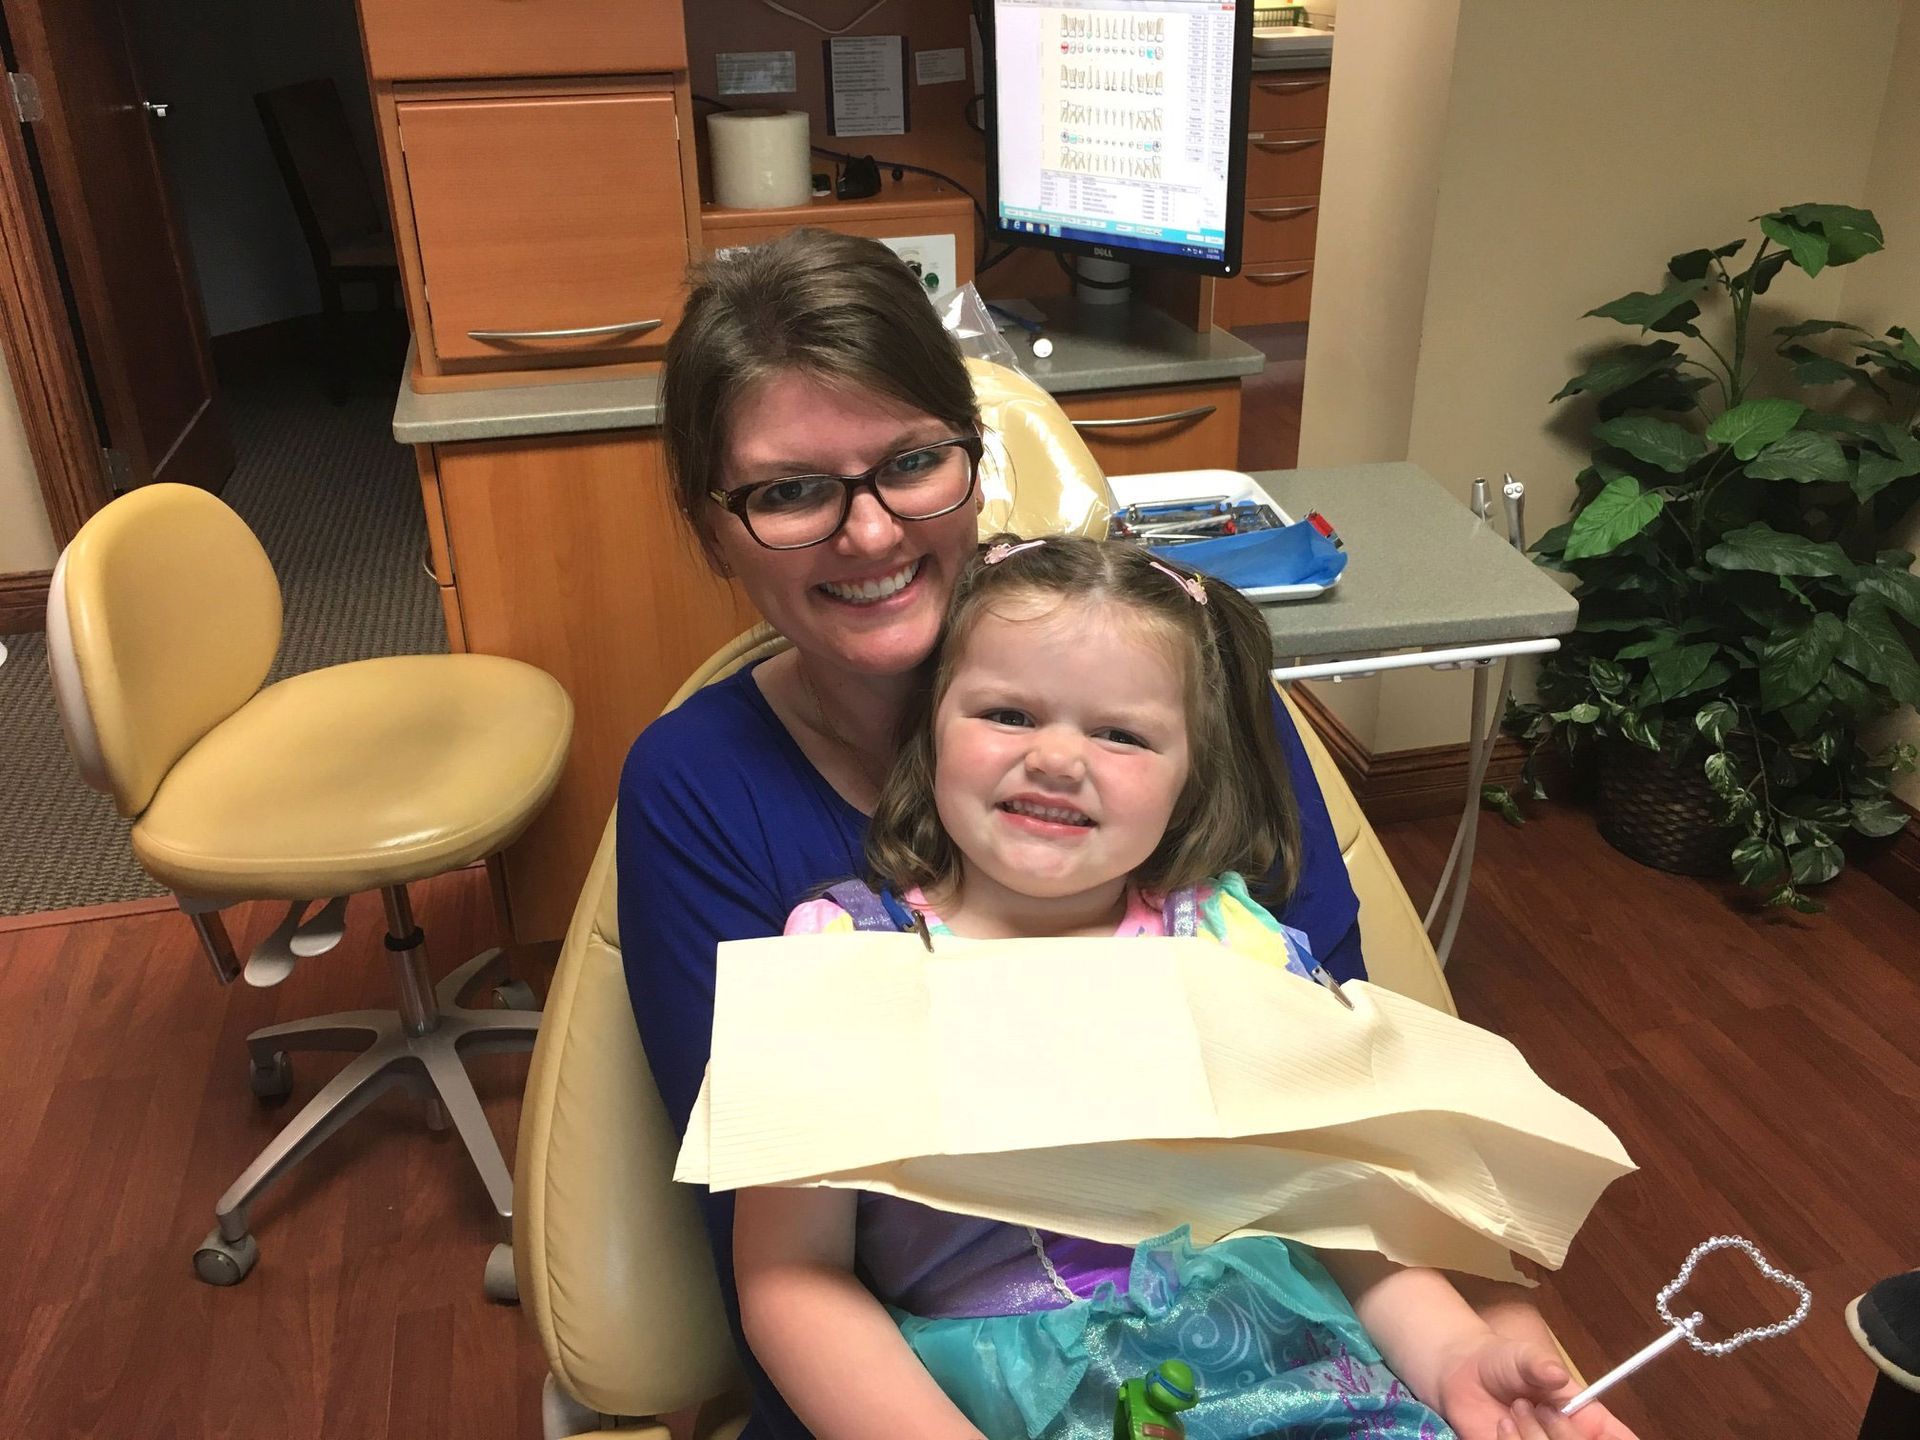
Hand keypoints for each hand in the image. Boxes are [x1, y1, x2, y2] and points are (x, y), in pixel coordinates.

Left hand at [1434, 1337, 1641, 1439]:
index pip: (1619, 1439)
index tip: (1596, 1436)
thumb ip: (1541, 1365)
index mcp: (1586, 1419)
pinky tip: (1500, 1425)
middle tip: (1538, 1410)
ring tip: (1514, 1411)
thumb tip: (1556, 1374)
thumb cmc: (1504, 1362)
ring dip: (1531, 1438)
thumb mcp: (1524, 1356)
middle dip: (1562, 1436)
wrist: (1462, 1373)